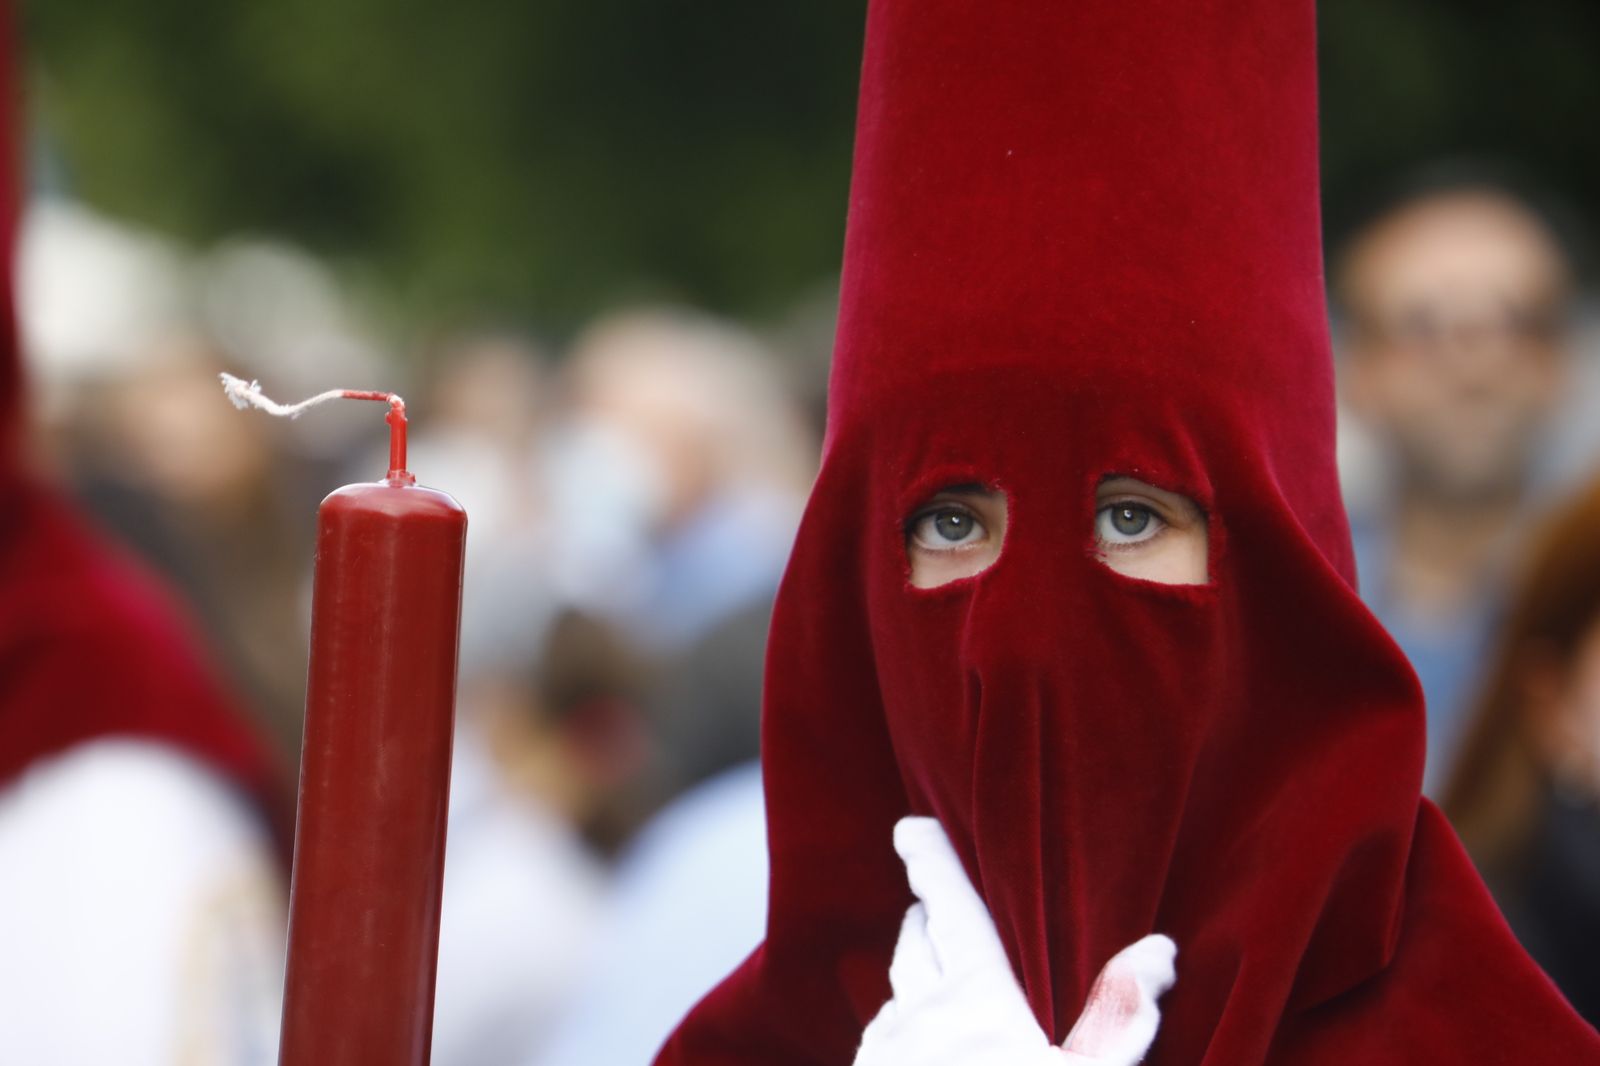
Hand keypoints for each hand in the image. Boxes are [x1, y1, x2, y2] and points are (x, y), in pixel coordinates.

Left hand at [855, 817, 1175, 1065]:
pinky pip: (881, 1042)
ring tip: (933, 966)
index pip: (951, 906)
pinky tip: (917, 1047)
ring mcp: (882, 1056)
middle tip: (935, 895)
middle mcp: (917, 1014)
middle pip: (916, 940)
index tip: (909, 825)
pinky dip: (902, 1026)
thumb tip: (1158, 948)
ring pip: (896, 992)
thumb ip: (1122, 1017)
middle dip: (927, 911)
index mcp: (974, 997)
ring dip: (914, 971)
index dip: (929, 859)